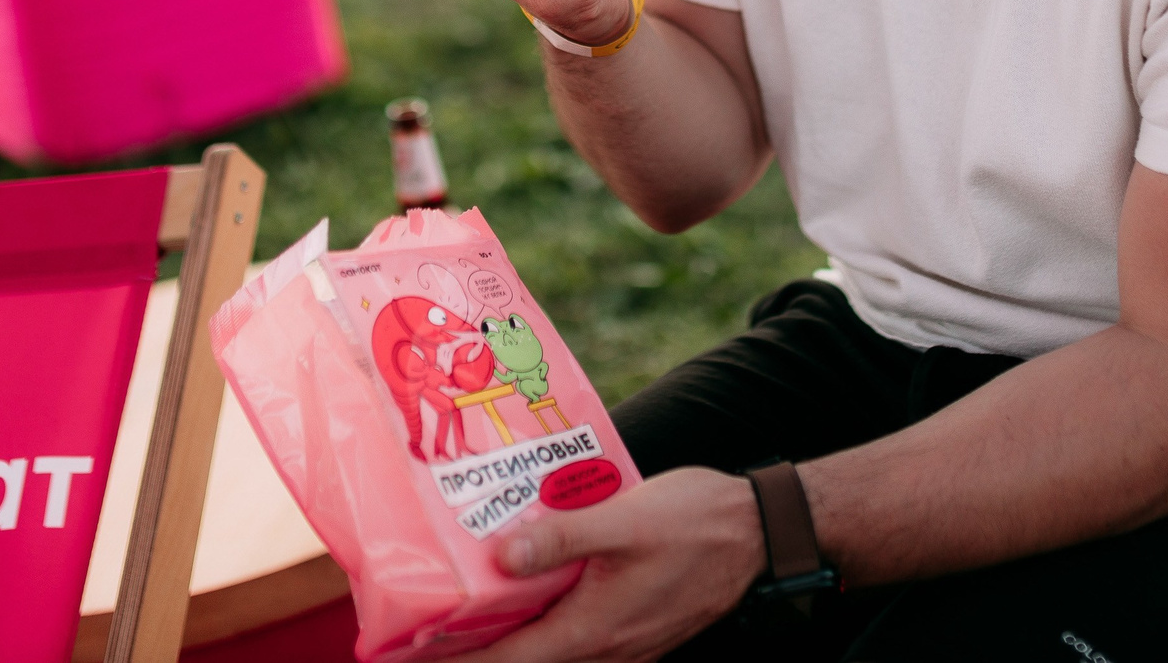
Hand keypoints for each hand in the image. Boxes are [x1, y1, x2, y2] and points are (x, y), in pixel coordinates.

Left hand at [446, 468, 765, 662]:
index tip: (407, 658)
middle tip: (421, 639)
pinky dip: (544, 629)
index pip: (508, 661)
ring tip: (464, 617)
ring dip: (510, 643)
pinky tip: (529, 595)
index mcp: (592, 629)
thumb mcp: (624, 520)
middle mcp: (605, 650)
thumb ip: (562, 538)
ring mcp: (624, 646)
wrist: (760, 533)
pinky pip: (578, 643)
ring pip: (552, 656)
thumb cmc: (695, 521)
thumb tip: (502, 556)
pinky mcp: (635, 631)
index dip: (455, 662)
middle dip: (473, 655)